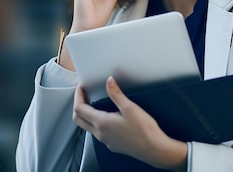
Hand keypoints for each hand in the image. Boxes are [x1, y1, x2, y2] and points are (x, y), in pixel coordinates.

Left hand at [72, 77, 187, 170]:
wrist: (155, 150)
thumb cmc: (144, 130)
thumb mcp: (130, 108)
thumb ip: (116, 94)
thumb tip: (108, 81)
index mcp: (101, 123)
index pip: (79, 108)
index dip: (78, 95)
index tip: (81, 86)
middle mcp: (100, 133)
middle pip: (78, 119)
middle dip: (78, 105)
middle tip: (83, 94)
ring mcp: (105, 141)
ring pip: (88, 126)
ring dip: (87, 114)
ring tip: (94, 102)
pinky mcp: (112, 144)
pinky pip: (98, 133)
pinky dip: (96, 122)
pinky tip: (107, 117)